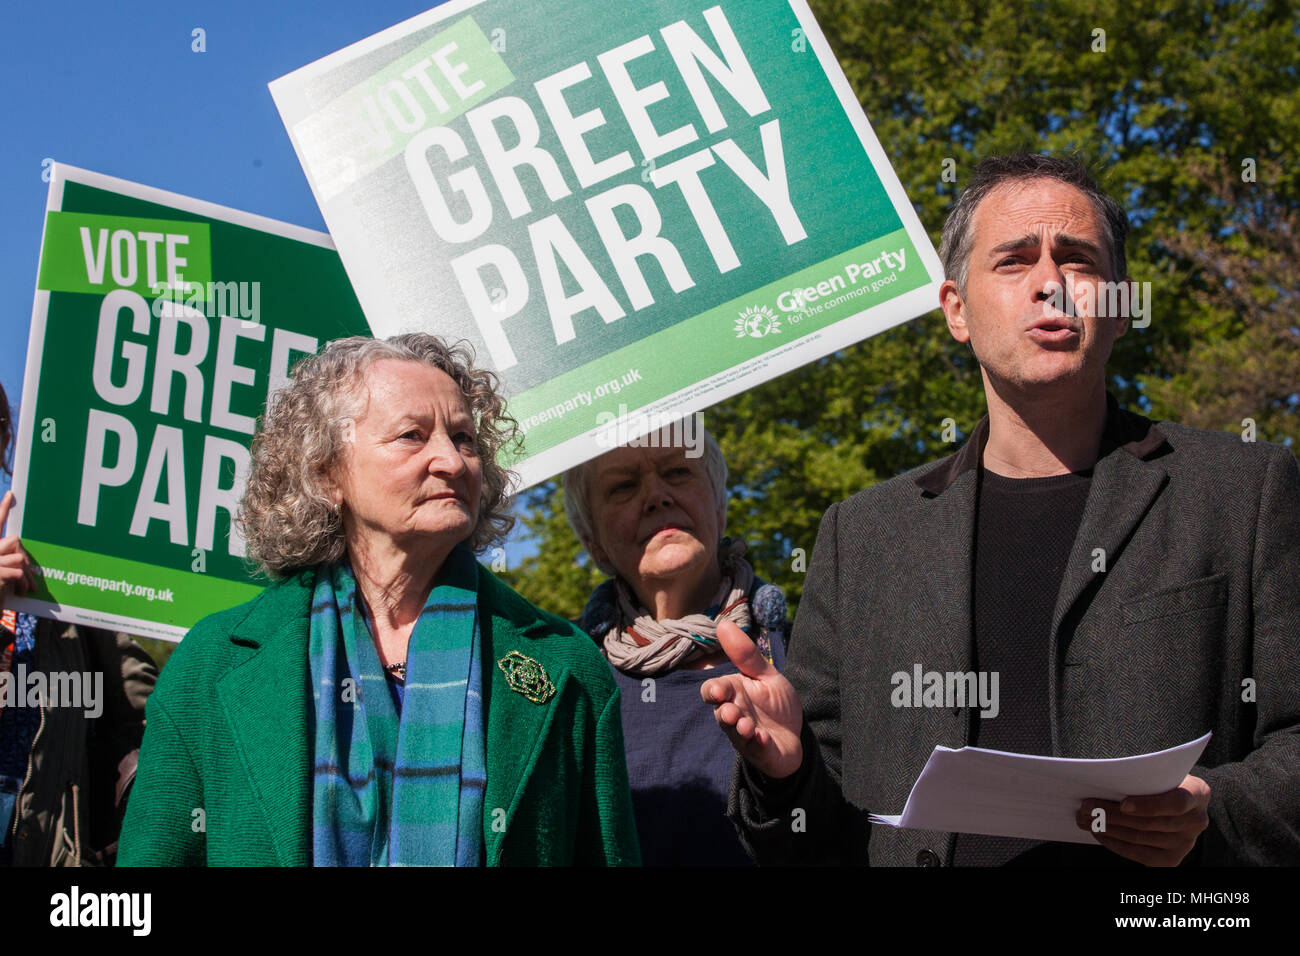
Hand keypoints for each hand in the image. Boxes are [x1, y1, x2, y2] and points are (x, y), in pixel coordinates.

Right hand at [0, 491, 36, 611]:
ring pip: (18, 557)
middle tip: (23, 577)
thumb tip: (22, 558)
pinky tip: (19, 592)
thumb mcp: (5, 575)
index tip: (11, 493)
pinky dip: (21, 583)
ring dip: (25, 575)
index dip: (2, 509)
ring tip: (24, 589)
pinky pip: (16, 571)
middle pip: (14, 540)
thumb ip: (12, 560)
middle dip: (23, 558)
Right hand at [700, 620, 803, 778]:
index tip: (718, 691)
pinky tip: (764, 737)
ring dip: (739, 728)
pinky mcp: (759, 751)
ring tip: (746, 726)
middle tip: (732, 711)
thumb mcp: (766, 676)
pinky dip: (758, 743)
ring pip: (734, 733)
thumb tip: (723, 624)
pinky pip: (755, 749)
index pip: (712, 691)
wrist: (794, 736)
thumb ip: (746, 655)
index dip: (712, 691)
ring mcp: (745, 735)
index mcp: (734, 694)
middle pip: (720, 713)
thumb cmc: (775, 704)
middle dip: (725, 713)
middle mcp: (734, 714)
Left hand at [1077, 774, 1210, 865]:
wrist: (1180, 804)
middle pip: (1150, 823)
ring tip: (1085, 818)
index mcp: (1198, 793)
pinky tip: (1100, 833)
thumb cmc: (1164, 781)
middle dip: (1113, 814)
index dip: (1148, 805)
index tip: (1123, 804)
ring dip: (1108, 829)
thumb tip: (1104, 775)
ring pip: (1140, 838)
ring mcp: (1186, 843)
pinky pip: (1139, 854)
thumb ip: (1145, 774)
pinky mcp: (1172, 859)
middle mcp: (1197, 821)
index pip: (1176, 803)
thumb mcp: (1162, 772)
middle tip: (1086, 807)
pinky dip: (1115, 844)